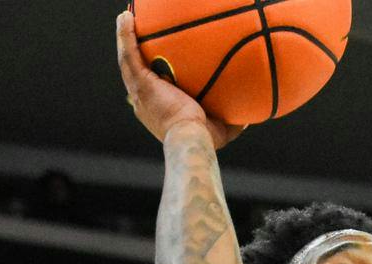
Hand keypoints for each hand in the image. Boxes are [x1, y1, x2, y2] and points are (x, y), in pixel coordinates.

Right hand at [115, 10, 241, 147]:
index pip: (152, 87)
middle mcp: (143, 101)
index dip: (151, 73)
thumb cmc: (205, 139)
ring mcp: (139, 91)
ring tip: (127, 16)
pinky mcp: (140, 83)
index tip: (157, 63)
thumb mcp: (221, 129)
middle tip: (135, 32)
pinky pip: (130, 54)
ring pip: (128, 59)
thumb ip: (231, 119)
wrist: (191, 137)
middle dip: (134, 51)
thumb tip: (246, 115)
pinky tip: (126, 16)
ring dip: (125, 37)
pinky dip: (126, 35)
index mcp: (157, 110)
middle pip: (135, 70)